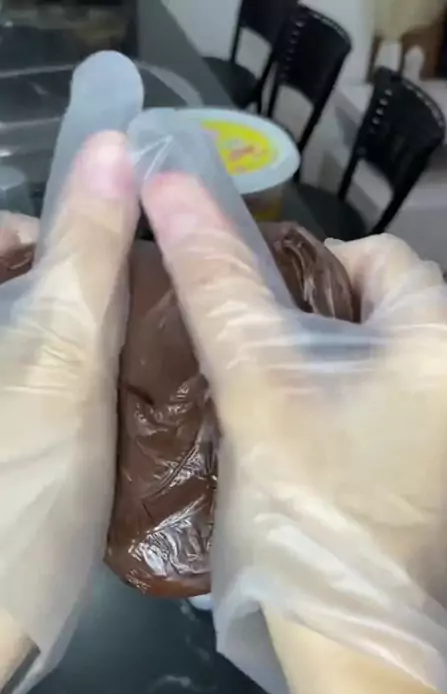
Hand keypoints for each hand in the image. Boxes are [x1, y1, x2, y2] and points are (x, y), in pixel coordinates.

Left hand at [0, 132, 135, 693]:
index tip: (117, 287)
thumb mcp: (59, 362)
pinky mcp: (11, 439)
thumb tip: (115, 145)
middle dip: (79, 299)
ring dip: (84, 345)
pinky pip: (39, 388)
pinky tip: (107, 418)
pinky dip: (72, 388)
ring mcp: (3, 398)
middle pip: (21, 286)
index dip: (60, 240)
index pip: (0, 232)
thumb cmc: (15, 497)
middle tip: (135, 342)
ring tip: (133, 377)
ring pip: (35, 339)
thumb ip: (85, 250)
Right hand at [142, 174, 446, 693]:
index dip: (299, 268)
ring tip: (258, 395)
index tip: (246, 314)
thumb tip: (174, 184)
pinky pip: (383, 400)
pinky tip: (293, 433)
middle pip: (372, 304)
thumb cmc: (312, 514)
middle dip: (303, 319)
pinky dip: (336, 401)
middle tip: (243, 359)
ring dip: (313, 362)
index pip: (371, 254)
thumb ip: (219, 285)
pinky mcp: (439, 464)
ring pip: (373, 355)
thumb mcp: (259, 391)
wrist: (354, 655)